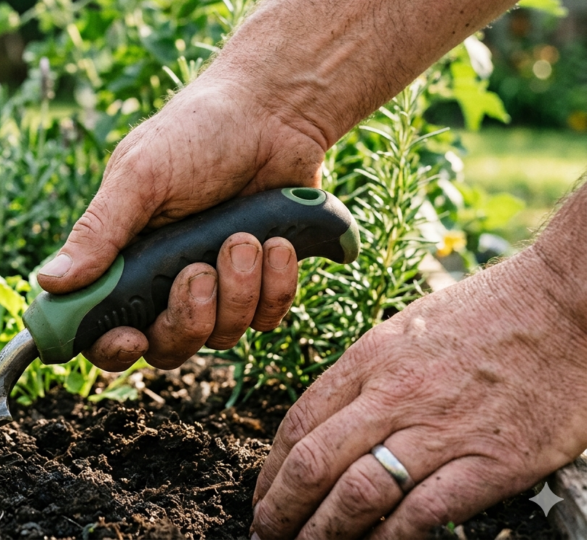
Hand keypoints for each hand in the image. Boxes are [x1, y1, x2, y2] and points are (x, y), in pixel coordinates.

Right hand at [37, 74, 326, 370]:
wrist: (275, 111)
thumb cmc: (196, 133)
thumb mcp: (139, 177)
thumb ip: (98, 233)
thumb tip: (47, 282)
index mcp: (126, 259)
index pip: (104, 328)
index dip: (113, 347)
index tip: (131, 338)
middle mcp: (167, 282)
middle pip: (167, 346)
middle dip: (187, 318)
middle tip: (198, 272)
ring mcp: (219, 286)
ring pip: (222, 336)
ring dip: (238, 290)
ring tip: (245, 237)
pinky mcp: (264, 283)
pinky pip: (267, 319)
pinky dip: (276, 286)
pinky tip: (277, 243)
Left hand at [250, 245, 586, 538]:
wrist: (563, 304)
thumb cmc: (484, 313)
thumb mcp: (403, 330)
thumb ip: (363, 377)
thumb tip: (326, 424)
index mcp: (369, 360)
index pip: (298, 425)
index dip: (271, 472)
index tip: (263, 497)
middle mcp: (395, 395)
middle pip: (315, 463)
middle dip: (282, 510)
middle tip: (266, 534)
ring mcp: (443, 429)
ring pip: (359, 493)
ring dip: (323, 532)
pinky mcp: (492, 461)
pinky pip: (425, 511)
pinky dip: (390, 538)